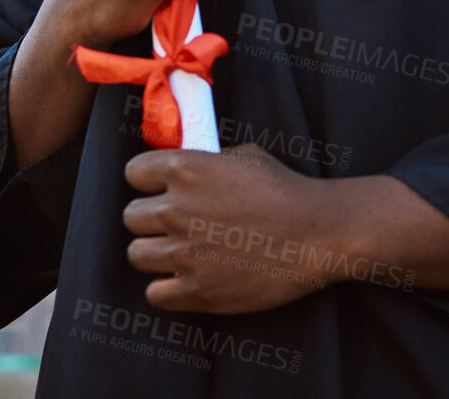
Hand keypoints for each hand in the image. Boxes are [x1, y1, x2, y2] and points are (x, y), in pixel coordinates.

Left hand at [122, 145, 366, 314]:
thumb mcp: (244, 156)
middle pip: (131, 217)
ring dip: (156, 253)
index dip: (148, 181)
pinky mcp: (196, 290)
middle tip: (176, 224)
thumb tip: (185, 170)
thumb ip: (206, 163)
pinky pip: (154, 293)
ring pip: (136, 254)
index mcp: (185, 169)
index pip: (134, 173)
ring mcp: (183, 253)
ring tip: (181, 252)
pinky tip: (188, 278)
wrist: (317, 233)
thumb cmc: (285, 190)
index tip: (160, 190)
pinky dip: (167, 288)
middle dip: (151, 219)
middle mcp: (176, 209)